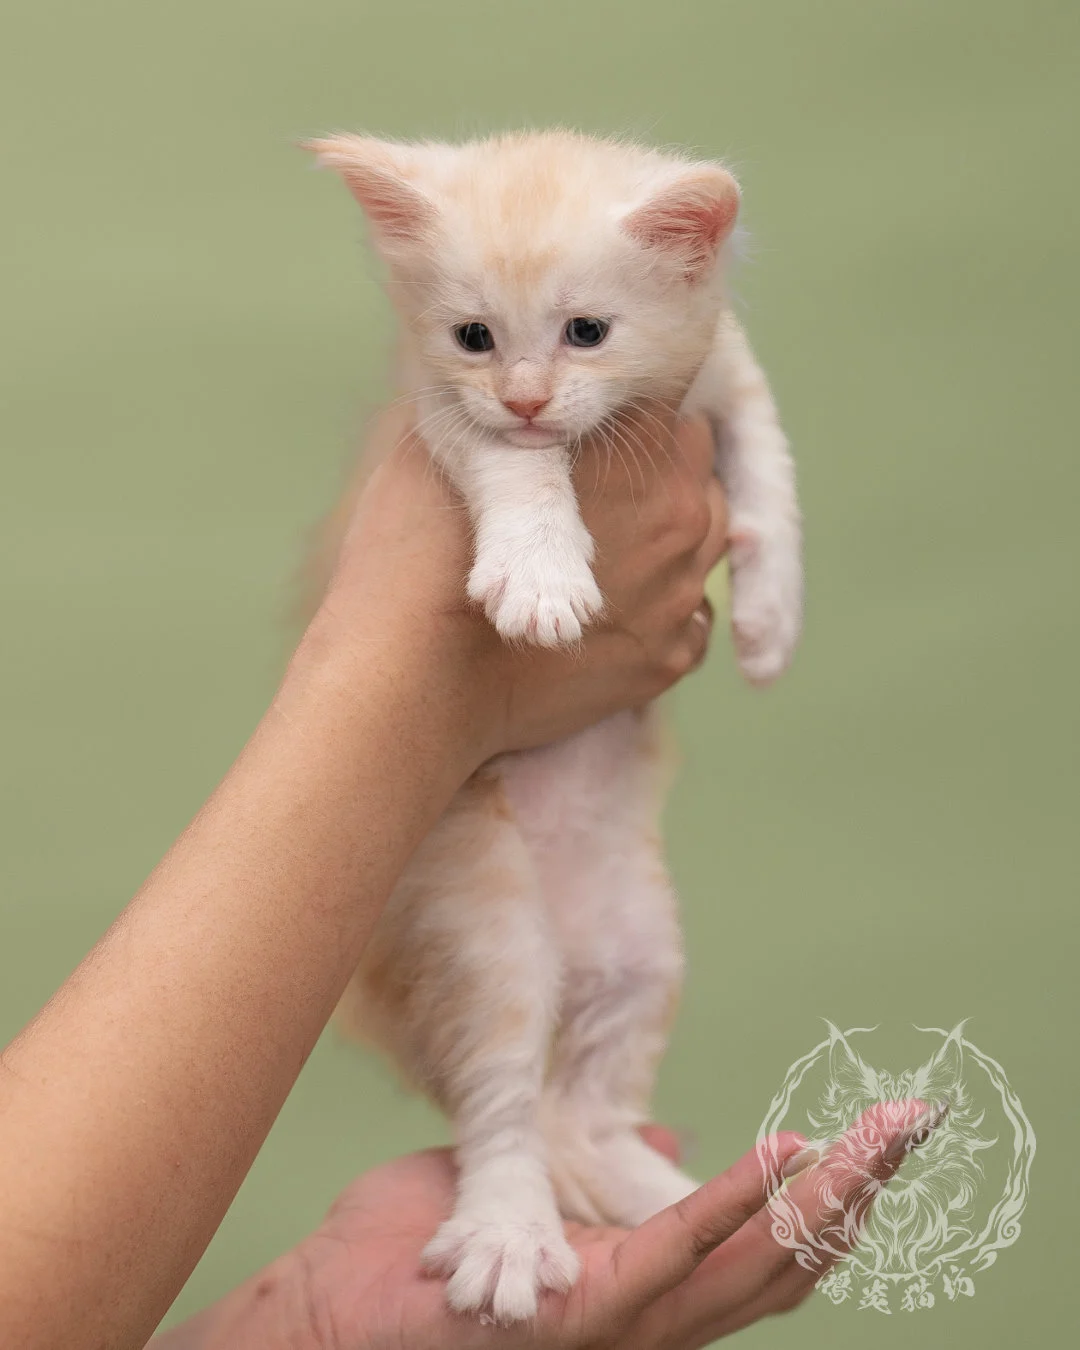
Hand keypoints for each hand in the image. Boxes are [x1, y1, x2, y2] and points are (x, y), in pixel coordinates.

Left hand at [166, 1105, 930, 1349]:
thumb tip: (663, 1144)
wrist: (325, 1321)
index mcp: (641, 1283)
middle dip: (858, 1189)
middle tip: (917, 1119)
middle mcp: (648, 1314)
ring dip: (824, 1196)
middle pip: (784, 1256)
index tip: (873, 1128)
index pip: (761, 1241)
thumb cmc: (414, 1262)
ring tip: (882, 1133)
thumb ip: (602, 1181)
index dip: (827, 1192)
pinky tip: (776, 1157)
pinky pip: (667, 1256)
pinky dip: (728, 1208)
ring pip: (750, 1262)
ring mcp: (620, 1322)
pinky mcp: (581, 1316)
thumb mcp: (525, 1198)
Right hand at [301, 402, 727, 766]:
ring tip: (613, 534)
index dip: (627, 398)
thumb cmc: (422, 557)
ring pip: (707, 536)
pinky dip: (663, 599)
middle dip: (659, 460)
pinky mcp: (666, 660)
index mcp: (638, 455)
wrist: (421, 681)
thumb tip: (512, 389)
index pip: (666, 394)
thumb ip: (501, 410)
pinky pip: (693, 612)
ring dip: (670, 526)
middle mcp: (678, 523)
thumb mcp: (449, 445)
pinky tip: (615, 600)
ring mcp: (679, 597)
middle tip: (604, 472)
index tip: (594, 411)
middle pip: (698, 463)